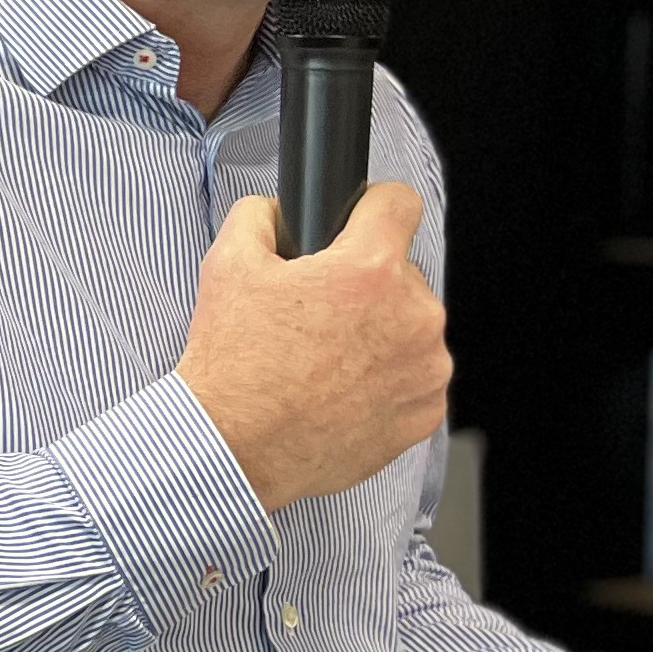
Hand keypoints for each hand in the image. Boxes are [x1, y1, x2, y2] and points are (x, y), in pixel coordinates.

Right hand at [175, 185, 447, 511]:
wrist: (236, 447)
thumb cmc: (234, 364)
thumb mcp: (226, 266)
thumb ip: (258, 217)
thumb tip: (277, 212)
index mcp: (370, 270)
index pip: (399, 204)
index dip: (372, 208)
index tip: (360, 223)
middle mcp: (413, 316)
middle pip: (401, 274)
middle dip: (365, 287)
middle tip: (316, 316)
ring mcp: (426, 369)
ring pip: (411, 329)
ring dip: (379, 336)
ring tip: (325, 361)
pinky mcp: (424, 414)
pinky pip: (415, 380)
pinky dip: (385, 382)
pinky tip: (340, 392)